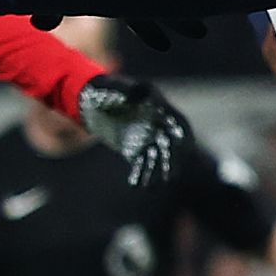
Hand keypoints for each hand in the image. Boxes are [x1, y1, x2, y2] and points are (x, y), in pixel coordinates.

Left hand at [77, 72, 193, 188]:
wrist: (93, 100)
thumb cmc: (108, 89)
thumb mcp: (118, 87)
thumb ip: (128, 90)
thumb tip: (135, 92)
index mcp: (160, 109)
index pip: (178, 123)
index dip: (181, 134)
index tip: (183, 144)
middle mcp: (157, 126)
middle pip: (170, 146)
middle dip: (171, 161)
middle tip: (170, 176)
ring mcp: (147, 139)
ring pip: (156, 158)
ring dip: (155, 173)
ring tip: (150, 187)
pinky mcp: (134, 150)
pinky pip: (140, 164)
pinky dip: (139, 174)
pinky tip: (134, 185)